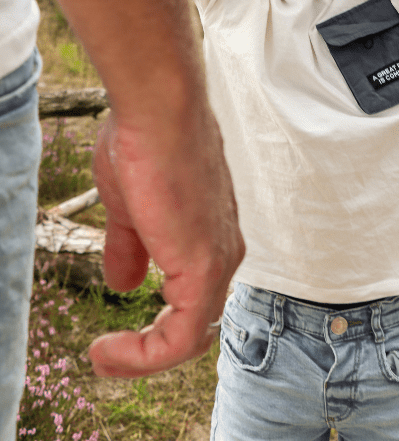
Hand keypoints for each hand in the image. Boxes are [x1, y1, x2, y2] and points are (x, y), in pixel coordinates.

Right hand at [88, 104, 244, 377]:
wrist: (160, 111)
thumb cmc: (146, 142)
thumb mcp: (130, 205)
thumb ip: (131, 246)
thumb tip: (124, 282)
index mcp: (211, 234)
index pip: (195, 298)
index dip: (157, 325)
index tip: (113, 335)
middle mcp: (224, 250)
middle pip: (197, 322)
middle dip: (151, 348)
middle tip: (107, 354)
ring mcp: (218, 259)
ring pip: (191, 336)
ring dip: (144, 357)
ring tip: (103, 357)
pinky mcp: (204, 266)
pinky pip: (181, 336)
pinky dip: (146, 354)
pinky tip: (108, 348)